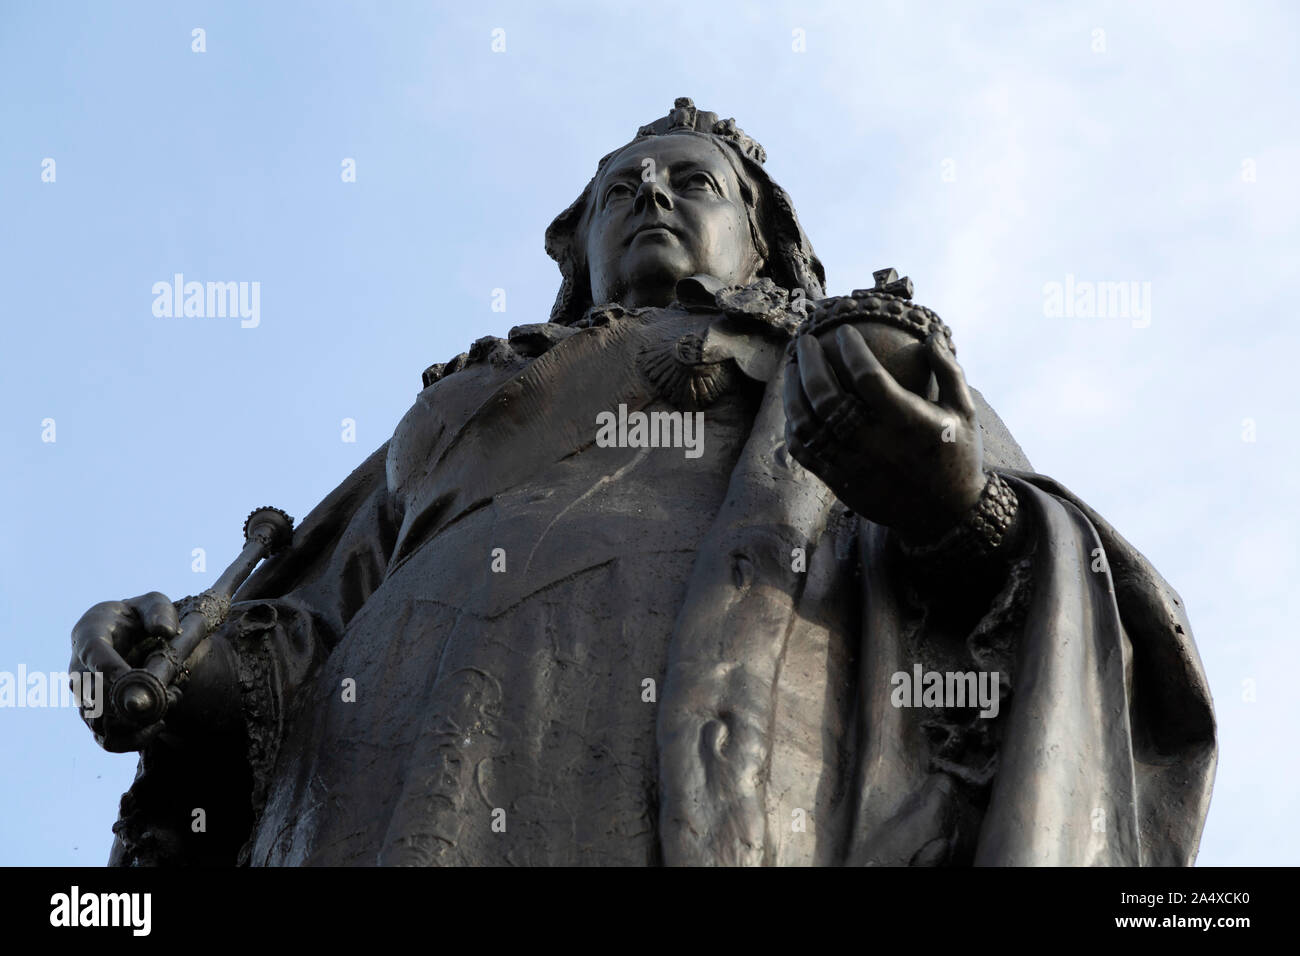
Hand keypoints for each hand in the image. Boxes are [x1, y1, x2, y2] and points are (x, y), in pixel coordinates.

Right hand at [69, 592, 236, 751]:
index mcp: (89, 633)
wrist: (133, 637)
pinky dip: (134, 739)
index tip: (134, 678)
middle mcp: (79, 667)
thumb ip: (159, 610)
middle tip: (167, 694)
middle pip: (93, 694)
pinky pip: (107, 740)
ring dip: (137, 722)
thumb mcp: (153, 603)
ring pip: (100, 723)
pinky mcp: (96, 717)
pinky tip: (159, 723)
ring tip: (168, 704)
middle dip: (131, 700)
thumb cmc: (141, 617)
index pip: (93, 653)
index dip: (111, 668)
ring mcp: (84, 696)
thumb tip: (165, 631)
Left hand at [783, 326, 986, 542]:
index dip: (851, 351)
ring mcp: (854, 466)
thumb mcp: (965, 411)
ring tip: (791, 369)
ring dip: (792, 393)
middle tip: (806, 343)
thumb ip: (948, 370)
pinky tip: (792, 407)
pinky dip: (793, 427)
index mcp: (908, 422)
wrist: (945, 516)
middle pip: (828, 398)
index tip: (843, 333)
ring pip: (808, 425)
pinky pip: (806, 452)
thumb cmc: (957, 455)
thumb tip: (931, 333)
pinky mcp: (840, 484)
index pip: (869, 378)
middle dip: (810, 363)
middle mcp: (877, 445)